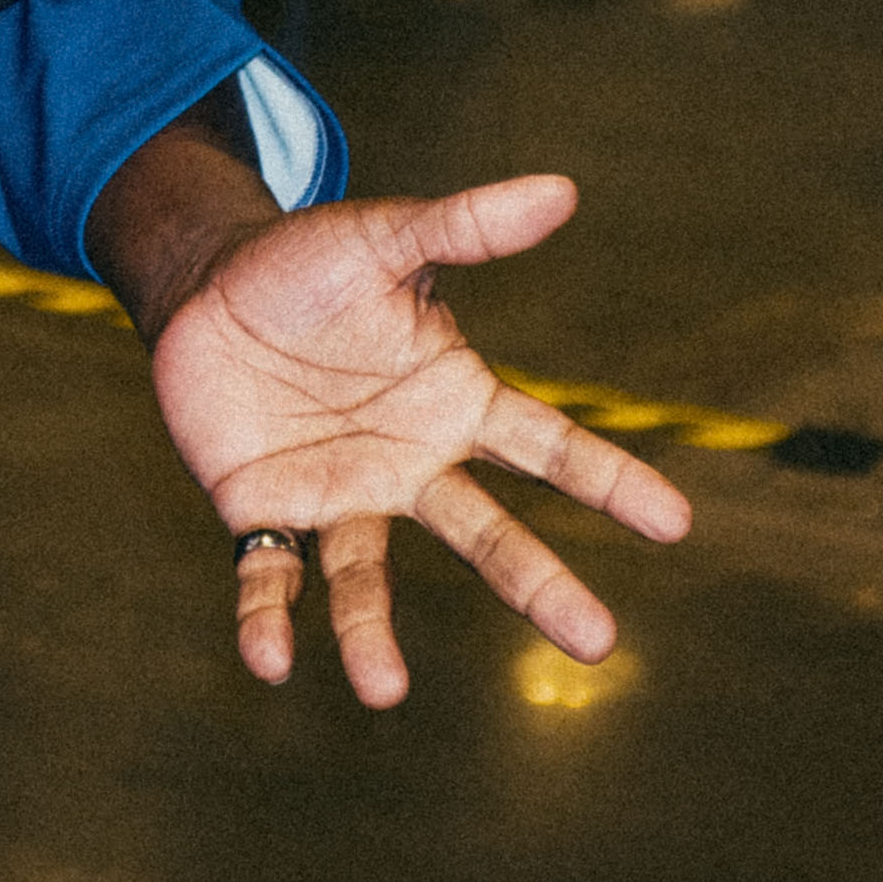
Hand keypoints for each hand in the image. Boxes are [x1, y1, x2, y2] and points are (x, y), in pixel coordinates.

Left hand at [143, 176, 691, 706]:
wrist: (206, 287)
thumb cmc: (307, 264)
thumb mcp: (384, 237)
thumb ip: (466, 226)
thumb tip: (562, 189)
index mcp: (452, 402)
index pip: (546, 447)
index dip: (609, 481)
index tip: (676, 521)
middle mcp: (408, 463)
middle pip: (482, 534)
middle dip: (539, 585)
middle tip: (598, 642)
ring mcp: (339, 495)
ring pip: (367, 577)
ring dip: (373, 634)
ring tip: (385, 692)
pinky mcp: (264, 511)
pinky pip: (268, 577)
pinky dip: (267, 620)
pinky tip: (270, 661)